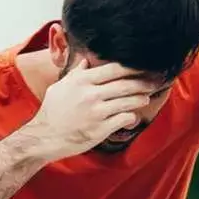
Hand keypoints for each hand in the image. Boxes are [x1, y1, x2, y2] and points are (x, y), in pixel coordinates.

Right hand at [25, 60, 155, 160]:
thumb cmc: (52, 112)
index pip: (114, 69)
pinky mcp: (101, 129)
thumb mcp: (60, 87)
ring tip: (146, 98)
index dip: (132, 68)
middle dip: (143, 83)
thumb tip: (86, 60)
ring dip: (140, 99)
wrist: (44, 137)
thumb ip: (76, 73)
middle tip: (154, 82)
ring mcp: (97, 112)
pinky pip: (124, 119)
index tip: (143, 67)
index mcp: (82, 81)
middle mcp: (91, 94)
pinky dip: (131, 117)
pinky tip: (132, 117)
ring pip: (128, 101)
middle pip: (126, 84)